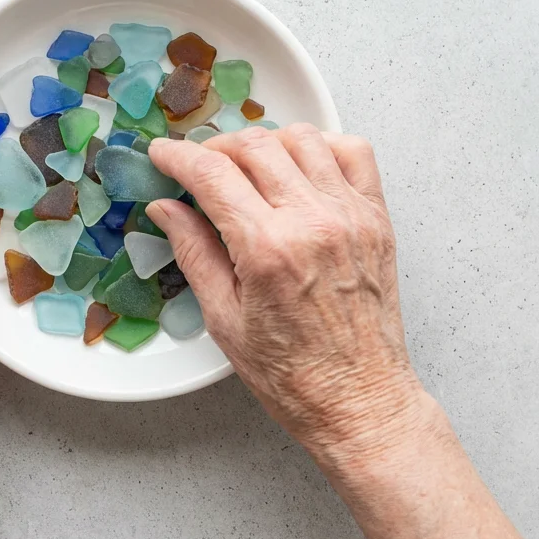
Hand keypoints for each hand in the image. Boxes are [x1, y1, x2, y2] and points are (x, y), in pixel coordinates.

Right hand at [146, 125, 421, 452]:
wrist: (358, 400)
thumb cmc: (291, 374)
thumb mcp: (223, 319)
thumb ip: (194, 252)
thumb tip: (166, 208)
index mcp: (267, 249)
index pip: (212, 174)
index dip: (177, 156)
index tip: (161, 153)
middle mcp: (312, 222)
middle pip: (254, 146)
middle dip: (215, 147)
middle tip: (197, 166)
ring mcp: (350, 216)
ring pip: (302, 139)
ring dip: (266, 143)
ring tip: (246, 166)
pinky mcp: (376, 220)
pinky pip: (354, 153)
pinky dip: (322, 146)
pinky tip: (300, 167)